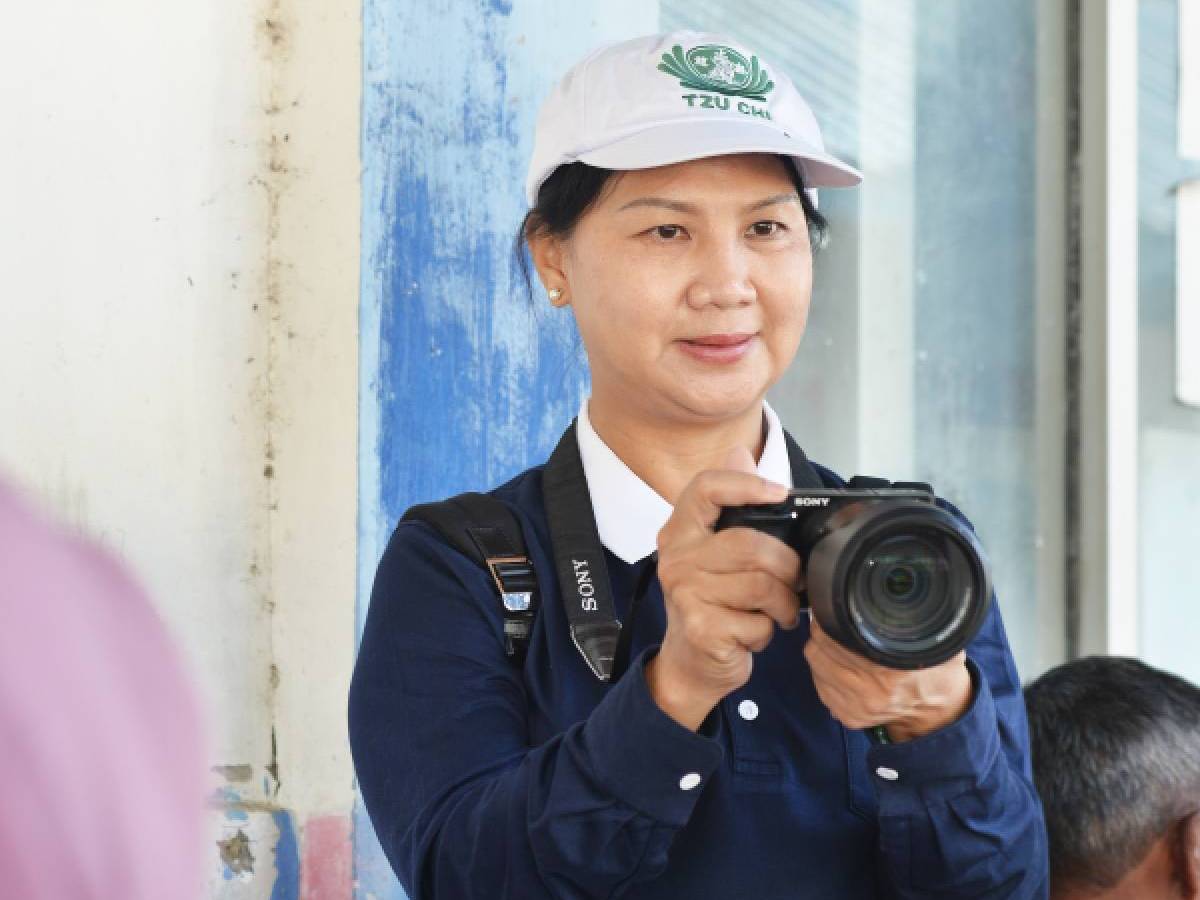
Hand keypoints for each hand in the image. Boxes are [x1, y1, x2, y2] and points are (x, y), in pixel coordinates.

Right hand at [646, 448, 801, 730]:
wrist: (690, 662)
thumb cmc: (711, 602)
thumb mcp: (718, 552)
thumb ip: (733, 506)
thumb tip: (739, 453)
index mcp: (680, 531)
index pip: (706, 488)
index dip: (746, 485)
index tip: (780, 494)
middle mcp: (676, 557)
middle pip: (752, 544)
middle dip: (787, 568)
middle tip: (792, 583)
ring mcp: (685, 593)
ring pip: (763, 584)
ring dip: (782, 604)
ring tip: (775, 611)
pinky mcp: (701, 627)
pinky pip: (758, 621)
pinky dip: (767, 631)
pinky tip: (753, 632)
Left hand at [804, 616, 972, 741]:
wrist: (939, 714)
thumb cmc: (938, 674)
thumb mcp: (939, 642)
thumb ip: (920, 620)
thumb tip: (903, 592)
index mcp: (892, 672)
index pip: (838, 638)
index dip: (829, 618)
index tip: (829, 606)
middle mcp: (870, 692)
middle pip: (819, 650)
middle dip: (820, 631)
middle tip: (827, 619)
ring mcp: (856, 708)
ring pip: (815, 665)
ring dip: (819, 649)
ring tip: (831, 638)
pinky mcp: (848, 717)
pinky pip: (820, 685)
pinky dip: (823, 670)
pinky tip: (837, 661)